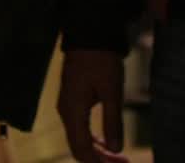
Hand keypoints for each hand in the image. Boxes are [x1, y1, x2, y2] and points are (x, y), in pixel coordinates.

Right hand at [58, 48, 128, 162]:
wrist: (89, 34)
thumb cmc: (101, 60)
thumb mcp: (112, 91)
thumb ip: (113, 122)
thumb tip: (116, 150)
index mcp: (73, 112)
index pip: (81, 149)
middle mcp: (66, 113)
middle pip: (78, 147)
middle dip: (99, 160)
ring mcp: (67, 107)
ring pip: (79, 139)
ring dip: (97, 151)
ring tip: (118, 158)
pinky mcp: (71, 101)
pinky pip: (79, 128)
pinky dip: (93, 139)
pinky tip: (107, 142)